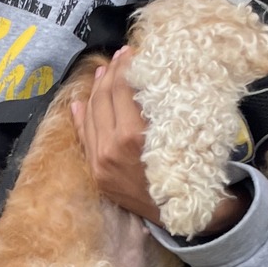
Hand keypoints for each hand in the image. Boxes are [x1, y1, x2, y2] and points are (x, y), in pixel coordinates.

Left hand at [72, 49, 246, 238]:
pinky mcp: (97, 173)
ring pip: (91, 115)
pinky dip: (80, 118)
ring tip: (102, 72)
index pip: (123, 90)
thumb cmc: (189, 170)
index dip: (126, 67)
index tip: (131, 52)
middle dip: (111, 73)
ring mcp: (100, 162)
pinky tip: (78, 102)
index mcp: (132, 136)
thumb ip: (158, 107)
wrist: (181, 214)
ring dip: (95, 90)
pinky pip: (84, 139)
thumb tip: (148, 76)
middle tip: (118, 57)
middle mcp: (111, 148)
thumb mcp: (179, 134)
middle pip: (104, 99)